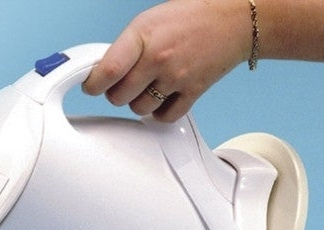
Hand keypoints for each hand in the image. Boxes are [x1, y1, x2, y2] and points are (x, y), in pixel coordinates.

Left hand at [82, 0, 253, 121]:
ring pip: (139, 109)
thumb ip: (126, 47)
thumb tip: (103, 71)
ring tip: (146, 87)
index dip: (93, 84)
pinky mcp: (193, 92)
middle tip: (122, 85)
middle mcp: (158, 59)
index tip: (91, 86)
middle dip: (115, 93)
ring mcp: (176, 78)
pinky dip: (159, 113)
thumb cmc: (190, 18)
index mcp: (142, 36)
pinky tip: (161, 98)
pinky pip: (164, 117)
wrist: (232, 21)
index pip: (108, 71)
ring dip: (137, 103)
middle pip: (119, 96)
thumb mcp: (148, 22)